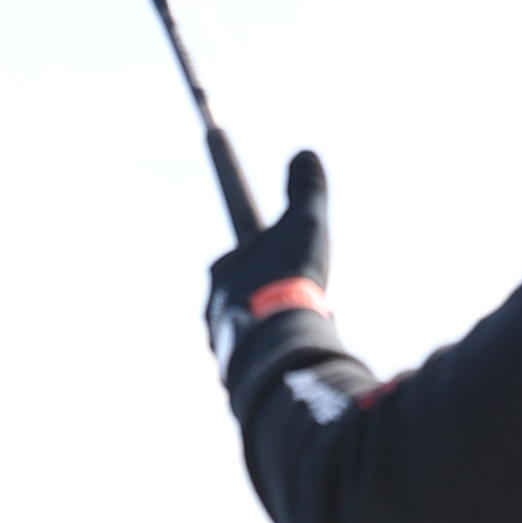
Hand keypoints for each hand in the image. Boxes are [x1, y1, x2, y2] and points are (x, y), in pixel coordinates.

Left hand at [205, 147, 338, 403]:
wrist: (277, 350)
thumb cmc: (288, 283)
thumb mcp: (303, 226)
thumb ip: (306, 190)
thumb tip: (305, 152)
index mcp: (224, 269)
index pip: (247, 246)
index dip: (271, 242)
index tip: (279, 250)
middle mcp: (213, 303)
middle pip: (253, 289)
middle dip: (279, 288)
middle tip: (307, 290)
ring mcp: (222, 339)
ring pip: (256, 324)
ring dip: (279, 321)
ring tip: (308, 324)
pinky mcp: (232, 370)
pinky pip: (259, 354)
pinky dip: (278, 349)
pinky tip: (299, 352)